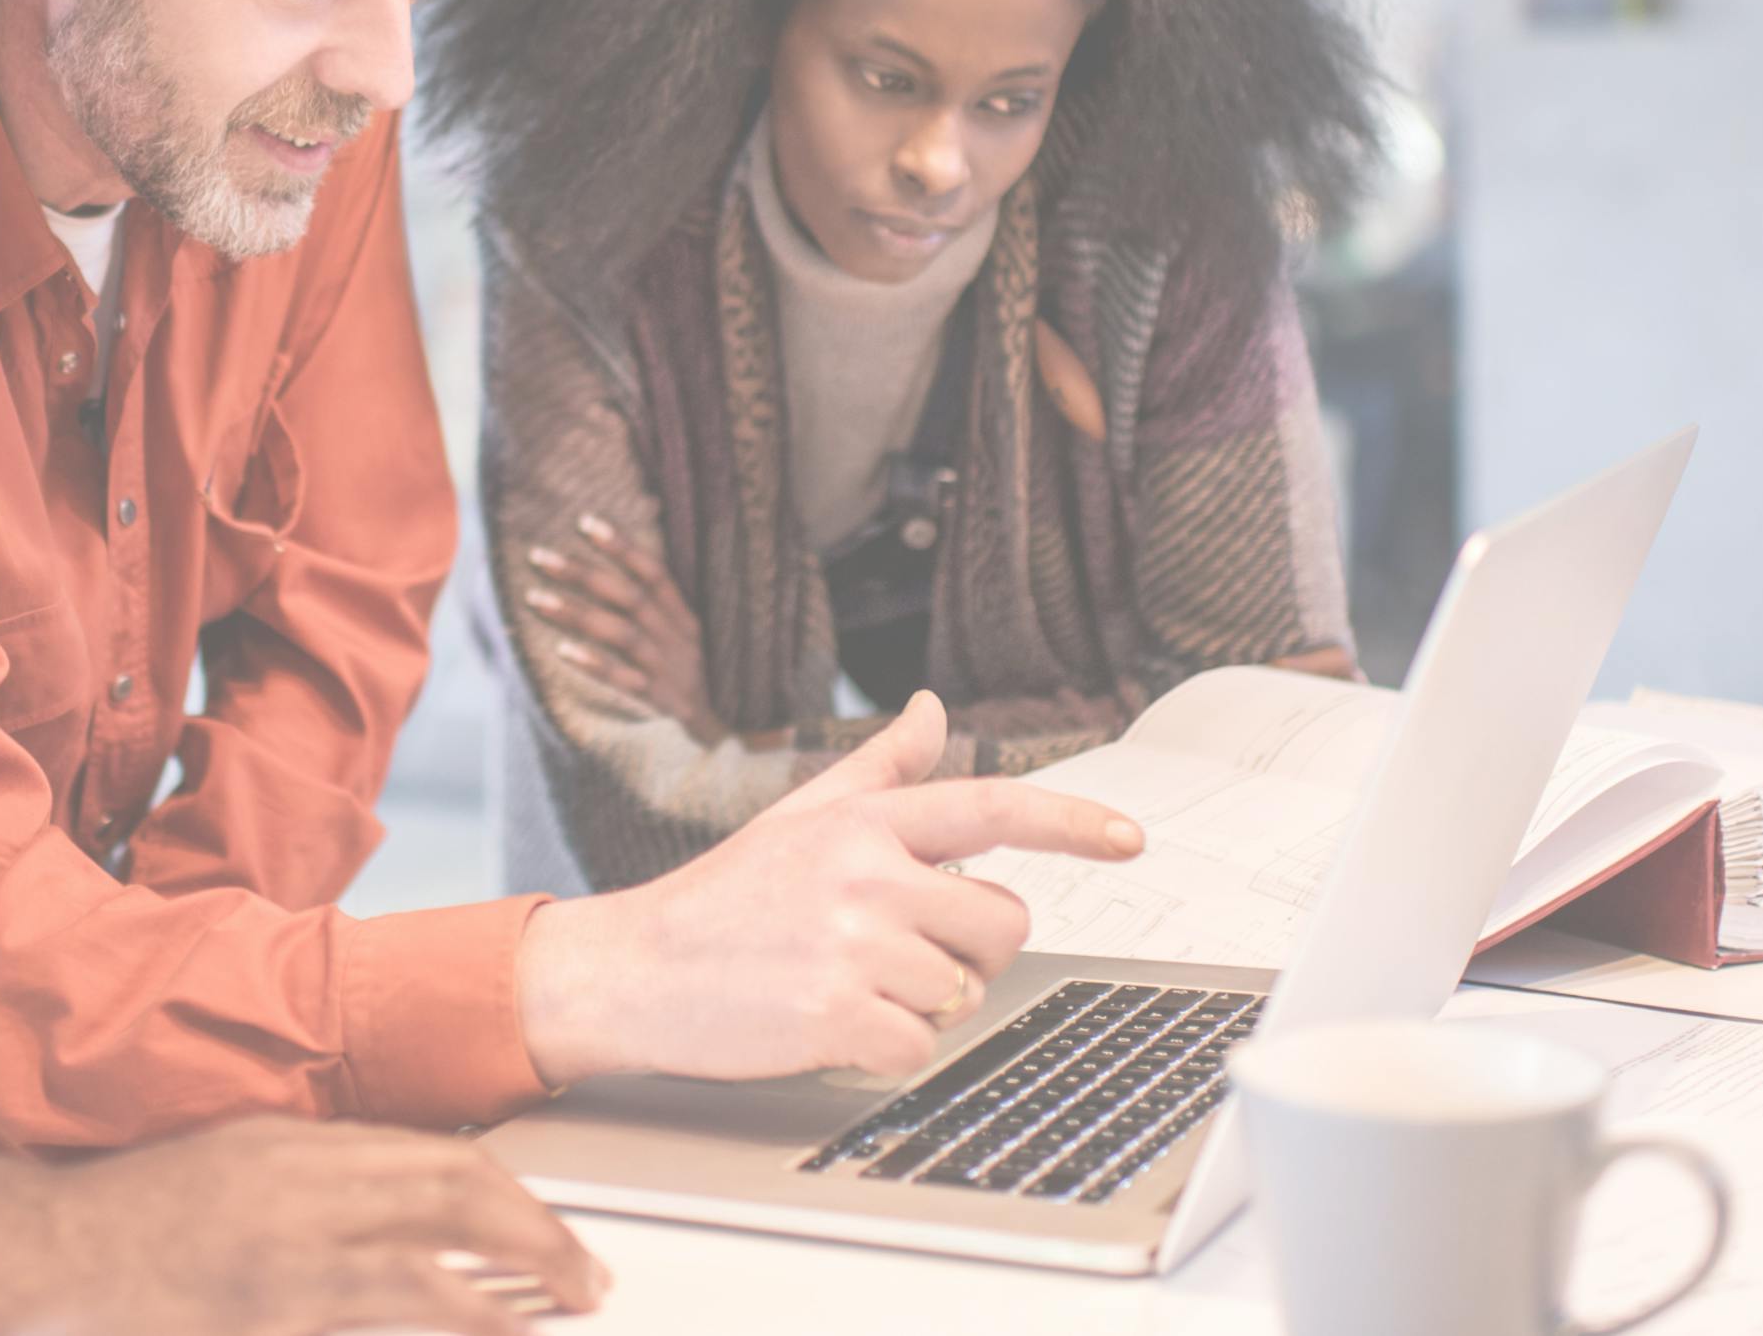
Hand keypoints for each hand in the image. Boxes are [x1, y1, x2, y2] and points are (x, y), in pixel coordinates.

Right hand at [0, 1125, 604, 1335]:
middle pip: (450, 1207)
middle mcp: (295, 1202)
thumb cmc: (121, 1213)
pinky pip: (361, 1331)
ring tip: (550, 1312)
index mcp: (293, 1153)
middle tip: (584, 1285)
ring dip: (497, 1302)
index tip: (559, 1247)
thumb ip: (321, 1179)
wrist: (19, 1251)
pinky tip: (465, 1334)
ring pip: (418, 1282)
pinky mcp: (254, 1322)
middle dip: (537, 1246)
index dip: (518, 1207)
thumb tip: (414, 1208)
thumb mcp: (234, 1161)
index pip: (441, 1163)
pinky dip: (425, 1330)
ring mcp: (274, 1274)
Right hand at [512, 692, 1142, 1086]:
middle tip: (886, 951)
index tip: (1129, 837)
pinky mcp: (835, 1013)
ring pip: (962, 993)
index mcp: (863, 821)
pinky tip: (827, 1023)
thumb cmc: (723, 897)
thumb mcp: (801, 818)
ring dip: (917, 1004)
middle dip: (965, 951)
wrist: (632, 968)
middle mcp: (864, 872)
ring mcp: (850, 943)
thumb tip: (932, 709)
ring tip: (840, 982)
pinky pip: (920, 1048)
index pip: (991, 807)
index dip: (1071, 822)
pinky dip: (884, 1051)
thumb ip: (880, 768)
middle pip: (1000, 923)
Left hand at [524, 514, 732, 742]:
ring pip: (623, 634)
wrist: (721, 739)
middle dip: (583, 573)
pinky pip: (625, 681)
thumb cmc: (689, 681)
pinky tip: (561, 650)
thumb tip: (620, 563)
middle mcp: (679, 640)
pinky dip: (594, 664)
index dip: (622, 547)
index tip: (584, 523)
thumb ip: (657, 607)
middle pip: (630, 597)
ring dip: (578, 613)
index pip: (655, 573)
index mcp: (685, 619)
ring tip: (535, 598)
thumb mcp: (684, 640)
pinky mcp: (660, 704)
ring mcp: (670, 671)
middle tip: (539, 556)